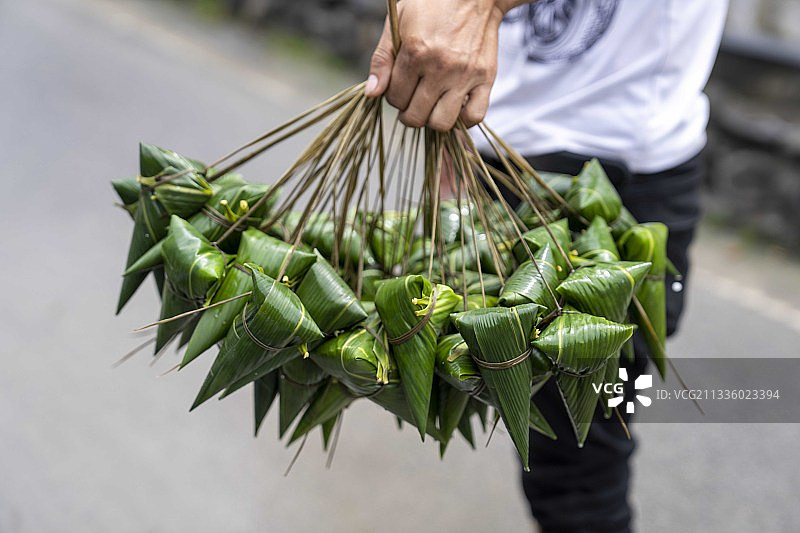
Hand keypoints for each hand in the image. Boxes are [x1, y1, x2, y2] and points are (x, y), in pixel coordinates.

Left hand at [365, 0, 515, 130]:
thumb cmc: (432, 6)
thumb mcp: (398, 23)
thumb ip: (382, 59)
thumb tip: (372, 93)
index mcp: (415, 52)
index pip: (395, 98)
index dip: (393, 96)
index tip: (400, 87)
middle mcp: (440, 67)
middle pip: (415, 116)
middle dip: (408, 112)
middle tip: (413, 101)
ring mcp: (464, 75)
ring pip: (441, 123)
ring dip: (432, 120)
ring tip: (432, 106)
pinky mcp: (485, 79)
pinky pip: (474, 117)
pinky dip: (463, 120)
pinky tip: (455, 108)